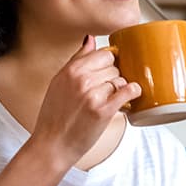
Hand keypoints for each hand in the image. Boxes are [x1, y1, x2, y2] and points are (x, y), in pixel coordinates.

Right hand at [30, 35, 140, 162]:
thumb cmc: (54, 117)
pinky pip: (128, 91)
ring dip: (120, 89)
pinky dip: (133, 93)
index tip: (107, 74)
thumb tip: (90, 39)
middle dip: (114, 78)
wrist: (52, 145)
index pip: (103, 53)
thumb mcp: (58, 82)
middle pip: (114, 66)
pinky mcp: (103, 110)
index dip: (109, 64)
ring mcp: (92, 94)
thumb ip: (76, 60)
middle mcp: (81, 79)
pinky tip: (130, 97)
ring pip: (120, 79)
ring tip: (111, 100)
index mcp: (70, 70)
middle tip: (107, 91)